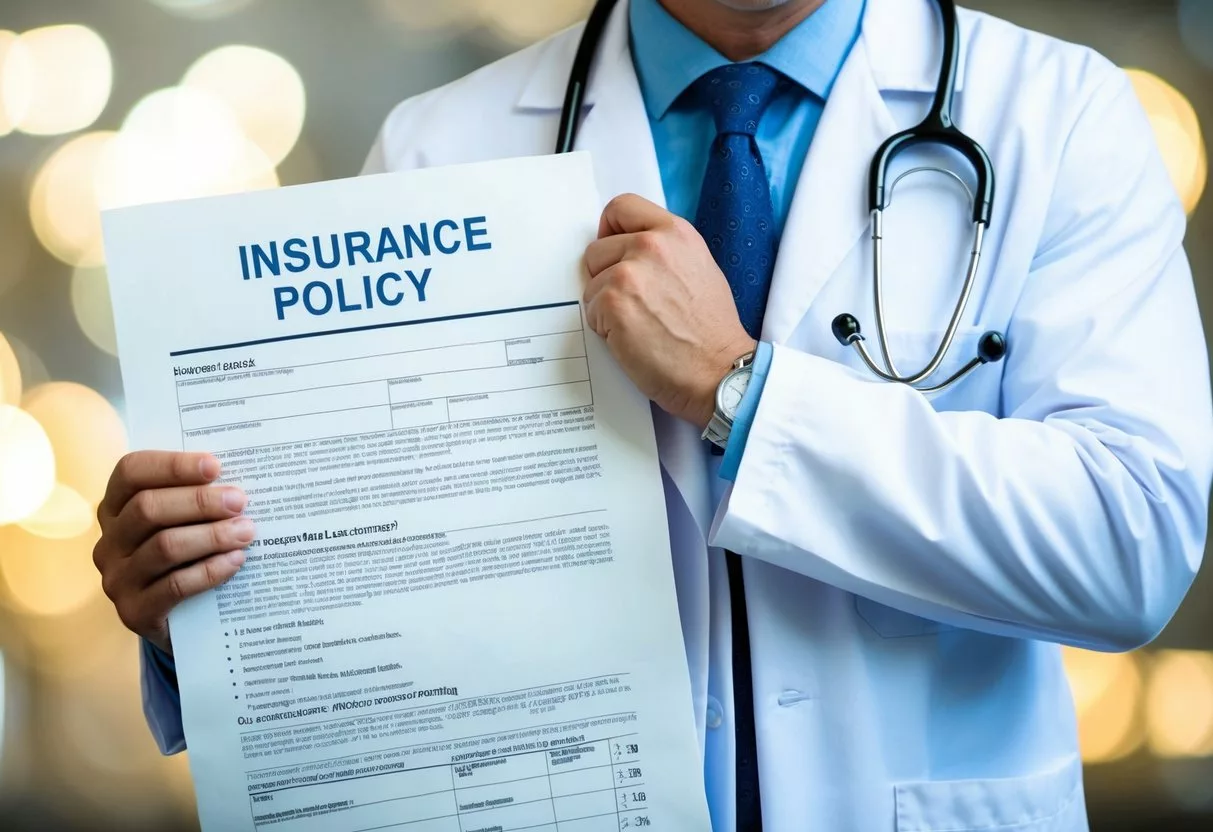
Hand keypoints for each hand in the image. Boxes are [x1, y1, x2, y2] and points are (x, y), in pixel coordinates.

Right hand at [93, 451, 254, 655]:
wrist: (180, 623)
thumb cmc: (188, 556)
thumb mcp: (185, 523)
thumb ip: (199, 498)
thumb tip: (235, 482)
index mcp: (116, 507)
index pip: (131, 472)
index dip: (172, 466)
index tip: (214, 466)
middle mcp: (110, 541)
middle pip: (148, 508)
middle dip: (199, 501)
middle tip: (240, 501)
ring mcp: (118, 578)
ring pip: (164, 546)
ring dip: (212, 535)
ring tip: (247, 531)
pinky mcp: (135, 612)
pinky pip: (175, 586)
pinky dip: (209, 570)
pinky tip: (236, 561)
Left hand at [583, 194, 755, 428]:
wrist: (719, 371)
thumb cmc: (711, 331)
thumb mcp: (699, 268)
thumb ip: (664, 251)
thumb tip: (628, 250)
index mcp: (675, 232)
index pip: (621, 207)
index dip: (611, 232)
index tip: (614, 252)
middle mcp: (652, 245)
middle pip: (596, 249)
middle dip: (605, 277)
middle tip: (634, 304)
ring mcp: (629, 273)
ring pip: (590, 283)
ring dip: (604, 305)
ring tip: (638, 324)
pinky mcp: (613, 303)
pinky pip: (589, 310)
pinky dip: (604, 328)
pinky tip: (632, 339)